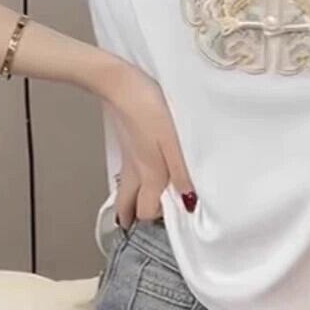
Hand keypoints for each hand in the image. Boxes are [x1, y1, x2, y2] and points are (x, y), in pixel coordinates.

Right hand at [102, 62, 196, 227]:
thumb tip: (189, 204)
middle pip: (127, 205)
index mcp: (150, 174)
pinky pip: (127, 172)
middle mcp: (136, 171)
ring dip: (129, 202)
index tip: (170, 225)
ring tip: (137, 208)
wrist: (120, 84)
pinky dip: (131, 182)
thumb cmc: (150, 110)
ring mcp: (128, 157)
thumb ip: (182, 173)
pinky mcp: (126, 142)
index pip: (145, 211)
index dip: (155, 221)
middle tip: (141, 225)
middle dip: (133, 218)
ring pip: (124, 189)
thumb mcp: (173, 142)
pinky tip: (141, 173)